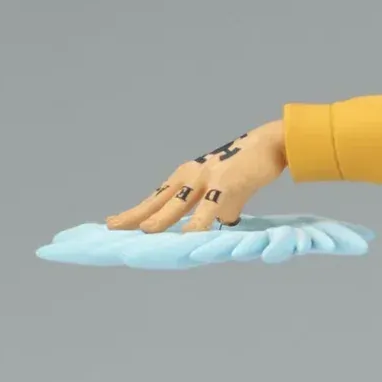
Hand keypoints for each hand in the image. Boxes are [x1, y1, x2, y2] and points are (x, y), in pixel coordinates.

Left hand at [105, 119, 287, 233]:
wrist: (269, 145)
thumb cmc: (246, 168)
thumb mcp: (225, 193)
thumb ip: (216, 211)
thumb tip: (217, 229)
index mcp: (186, 177)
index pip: (156, 198)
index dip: (137, 211)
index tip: (117, 222)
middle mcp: (190, 176)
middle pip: (157, 200)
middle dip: (135, 214)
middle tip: (111, 227)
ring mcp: (206, 178)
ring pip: (177, 203)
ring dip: (160, 218)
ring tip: (144, 231)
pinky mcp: (225, 183)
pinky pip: (208, 208)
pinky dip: (198, 223)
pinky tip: (188, 235)